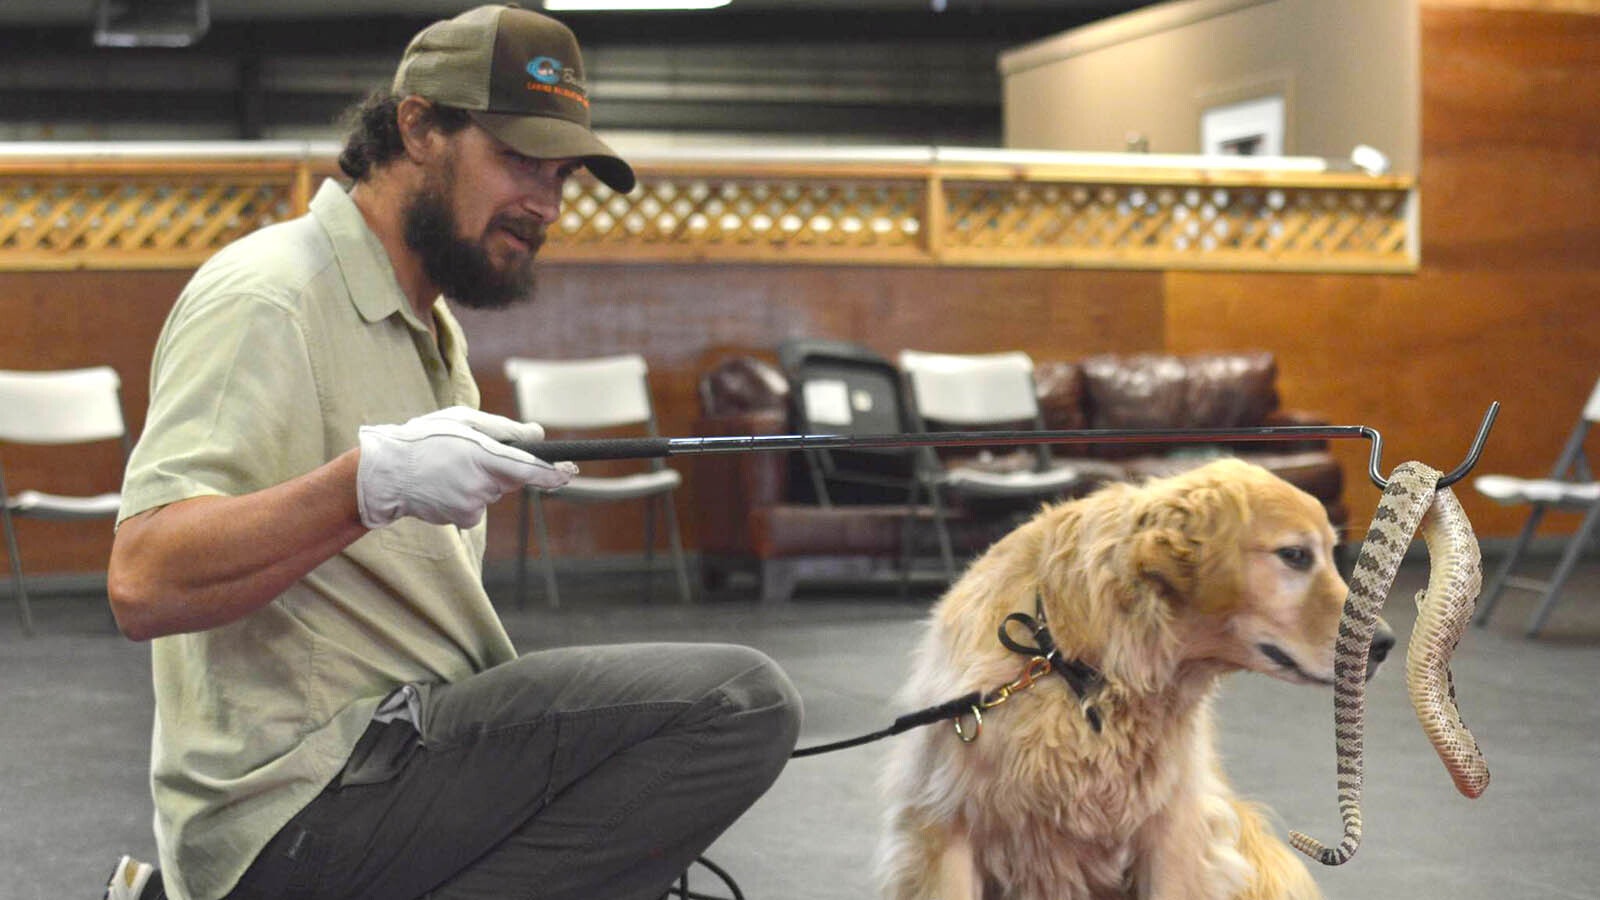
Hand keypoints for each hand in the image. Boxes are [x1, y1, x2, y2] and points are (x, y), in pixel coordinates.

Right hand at [356, 406, 576, 528]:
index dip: (552, 473)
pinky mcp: (463, 519)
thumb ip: (504, 429)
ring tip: (450, 467)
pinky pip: (479, 506)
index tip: (570, 472)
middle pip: (512, 478)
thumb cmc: (426, 439)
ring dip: (481, 480)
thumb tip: (537, 433)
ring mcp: (472, 504)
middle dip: (503, 468)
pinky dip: (469, 496)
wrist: (386, 474)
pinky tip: (447, 485)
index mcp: (483, 455)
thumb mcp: (463, 421)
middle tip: (471, 454)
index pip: (529, 469)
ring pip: (493, 492)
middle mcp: (481, 484)